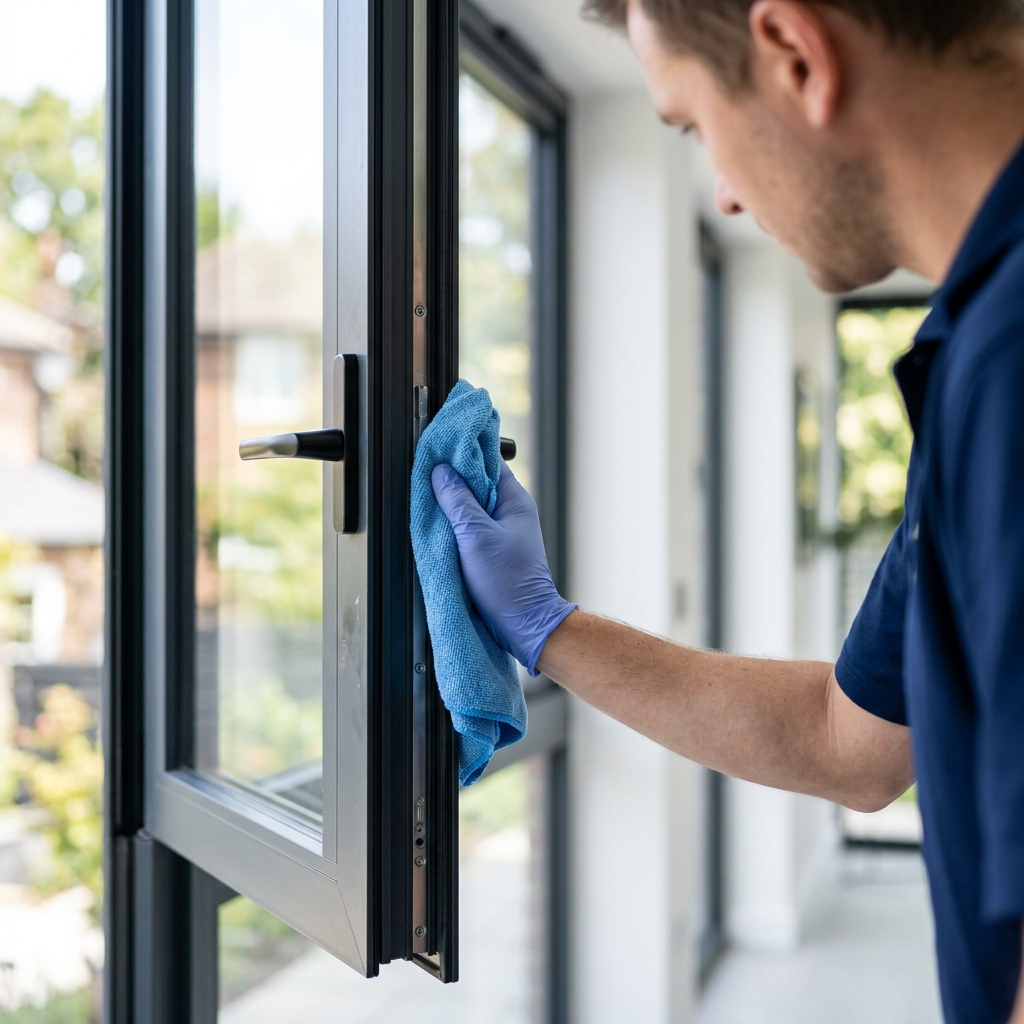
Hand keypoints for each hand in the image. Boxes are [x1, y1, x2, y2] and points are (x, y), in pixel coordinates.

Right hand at [431, 461, 575, 673]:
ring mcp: (501, 531)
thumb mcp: (476, 536)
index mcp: (515, 500)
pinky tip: (440, 528)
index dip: (464, 454)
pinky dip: (454, 526)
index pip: (488, 462)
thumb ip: (457, 502)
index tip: (440, 450)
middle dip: (453, 480)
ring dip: (452, 505)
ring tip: (431, 501)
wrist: (522, 623)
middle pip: (477, 483)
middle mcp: (510, 512)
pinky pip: (469, 527)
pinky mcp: (491, 549)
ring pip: (471, 506)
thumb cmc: (508, 583)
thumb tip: (441, 472)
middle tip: (428, 476)